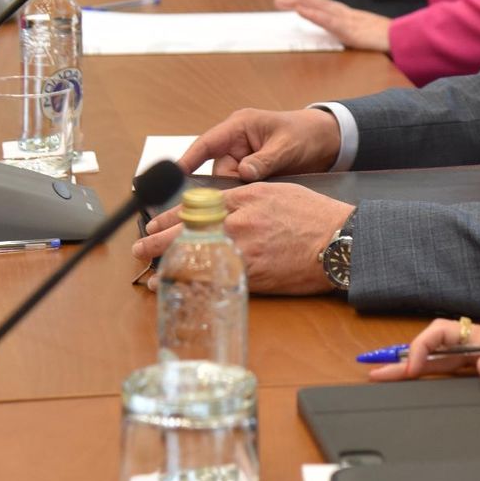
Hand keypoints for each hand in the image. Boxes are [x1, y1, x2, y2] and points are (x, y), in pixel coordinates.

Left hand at [132, 182, 354, 294]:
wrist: (339, 240)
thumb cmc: (314, 215)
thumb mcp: (277, 192)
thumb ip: (247, 199)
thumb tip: (223, 208)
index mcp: (245, 196)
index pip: (195, 205)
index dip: (169, 216)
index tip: (153, 223)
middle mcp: (239, 220)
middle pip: (185, 230)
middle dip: (156, 241)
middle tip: (139, 249)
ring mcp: (243, 248)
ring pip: (195, 257)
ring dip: (168, 266)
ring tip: (150, 275)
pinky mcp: (252, 273)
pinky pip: (214, 279)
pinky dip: (193, 284)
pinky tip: (179, 288)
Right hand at [177, 106, 341, 180]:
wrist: (326, 141)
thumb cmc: (305, 134)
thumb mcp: (286, 146)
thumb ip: (265, 160)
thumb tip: (243, 173)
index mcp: (240, 126)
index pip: (207, 143)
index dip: (188, 159)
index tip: (173, 175)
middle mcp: (236, 142)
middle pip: (217, 170)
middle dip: (227, 186)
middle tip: (244, 196)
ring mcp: (242, 158)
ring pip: (227, 183)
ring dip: (241, 192)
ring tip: (262, 194)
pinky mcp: (250, 172)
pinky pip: (239, 187)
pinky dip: (246, 195)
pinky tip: (258, 201)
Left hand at [274, 0, 390, 51]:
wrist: (403, 39)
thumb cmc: (387, 38)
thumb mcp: (366, 35)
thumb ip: (354, 34)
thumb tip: (346, 37)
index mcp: (348, 16)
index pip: (323, 6)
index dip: (307, 0)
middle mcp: (345, 15)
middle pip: (317, 3)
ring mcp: (346, 21)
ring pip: (319, 8)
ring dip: (301, 2)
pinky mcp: (349, 30)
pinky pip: (328, 21)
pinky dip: (313, 14)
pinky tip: (302, 10)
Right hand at [368, 314, 479, 383]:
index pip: (442, 336)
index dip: (420, 351)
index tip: (408, 372)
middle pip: (436, 348)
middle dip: (402, 359)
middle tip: (372, 372)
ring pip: (445, 356)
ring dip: (417, 364)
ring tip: (391, 374)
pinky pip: (462, 364)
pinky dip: (439, 369)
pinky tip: (433, 375)